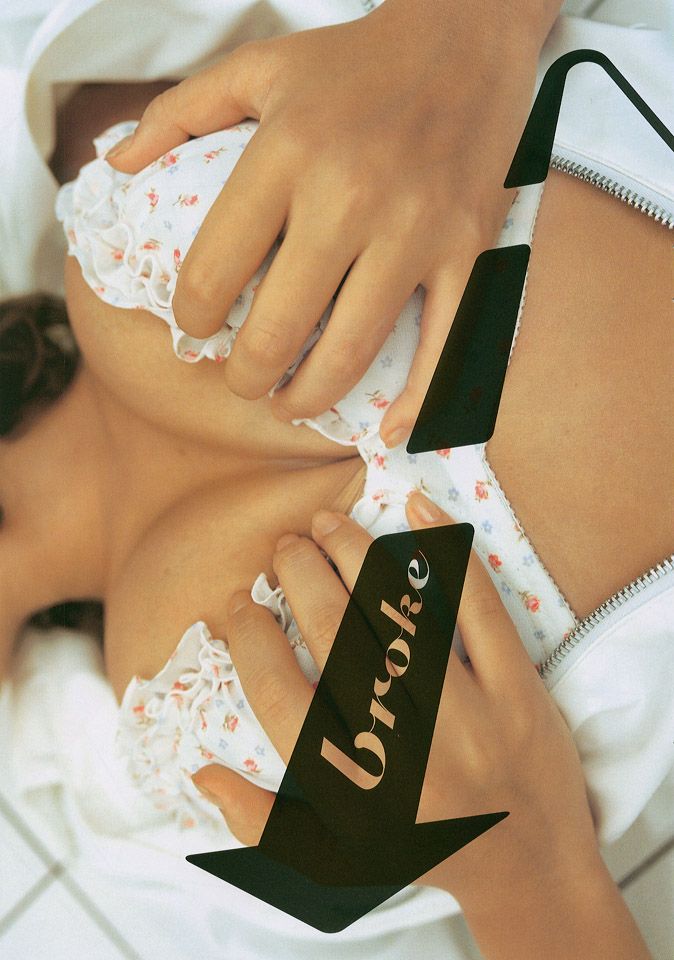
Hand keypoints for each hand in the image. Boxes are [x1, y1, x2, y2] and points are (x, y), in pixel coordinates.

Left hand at [106, 0, 558, 444]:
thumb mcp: (258, 67)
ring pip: (353, 350)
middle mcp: (350, 197)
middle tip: (242, 381)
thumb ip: (181, 112)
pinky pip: (444, 343)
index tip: (195, 328)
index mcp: (287, 154)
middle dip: (247, 375)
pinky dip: (417, 400)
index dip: (193, 317)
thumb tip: (118, 164)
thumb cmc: (353, 62)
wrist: (465, 38)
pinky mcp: (468, 250)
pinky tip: (388, 430)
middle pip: (280, 327)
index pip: (216, 267)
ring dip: (310, 397)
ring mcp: (415, 230)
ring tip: (288, 402)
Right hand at [192, 491, 602, 901]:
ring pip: (400, 615)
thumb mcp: (334, 857)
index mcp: (354, 792)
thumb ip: (262, 821)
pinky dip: (446, 553)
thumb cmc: (422, 854)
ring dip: (357, 555)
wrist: (532, 869)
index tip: (239, 605)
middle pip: (336, 640)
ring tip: (329, 525)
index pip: (282, 701)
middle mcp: (406, 752)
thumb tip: (200, 773)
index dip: (252, 642)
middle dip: (301, 576)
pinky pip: (479, 607)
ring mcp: (468, 717)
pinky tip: (415, 511)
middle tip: (285, 546)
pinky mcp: (520, 691)